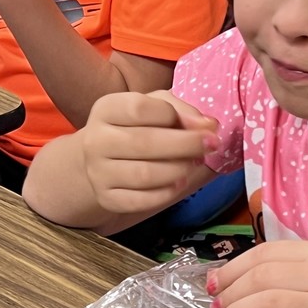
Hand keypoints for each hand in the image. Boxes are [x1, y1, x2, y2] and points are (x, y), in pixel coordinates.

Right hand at [82, 90, 219, 215]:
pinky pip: (140, 201)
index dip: (175, 115)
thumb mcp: (156, 106)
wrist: (104, 158)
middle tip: (212, 144)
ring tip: (195, 163)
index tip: (203, 123)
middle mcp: (95, 140)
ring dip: (179, 169)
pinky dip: (166, 193)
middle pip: (144, 142)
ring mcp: (97, 171)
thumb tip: (207, 126)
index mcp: (106, 109)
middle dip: (186, 144)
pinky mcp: (106, 198)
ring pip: (144, 174)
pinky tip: (180, 182)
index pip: (139, 108)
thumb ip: (181, 110)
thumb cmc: (138, 125)